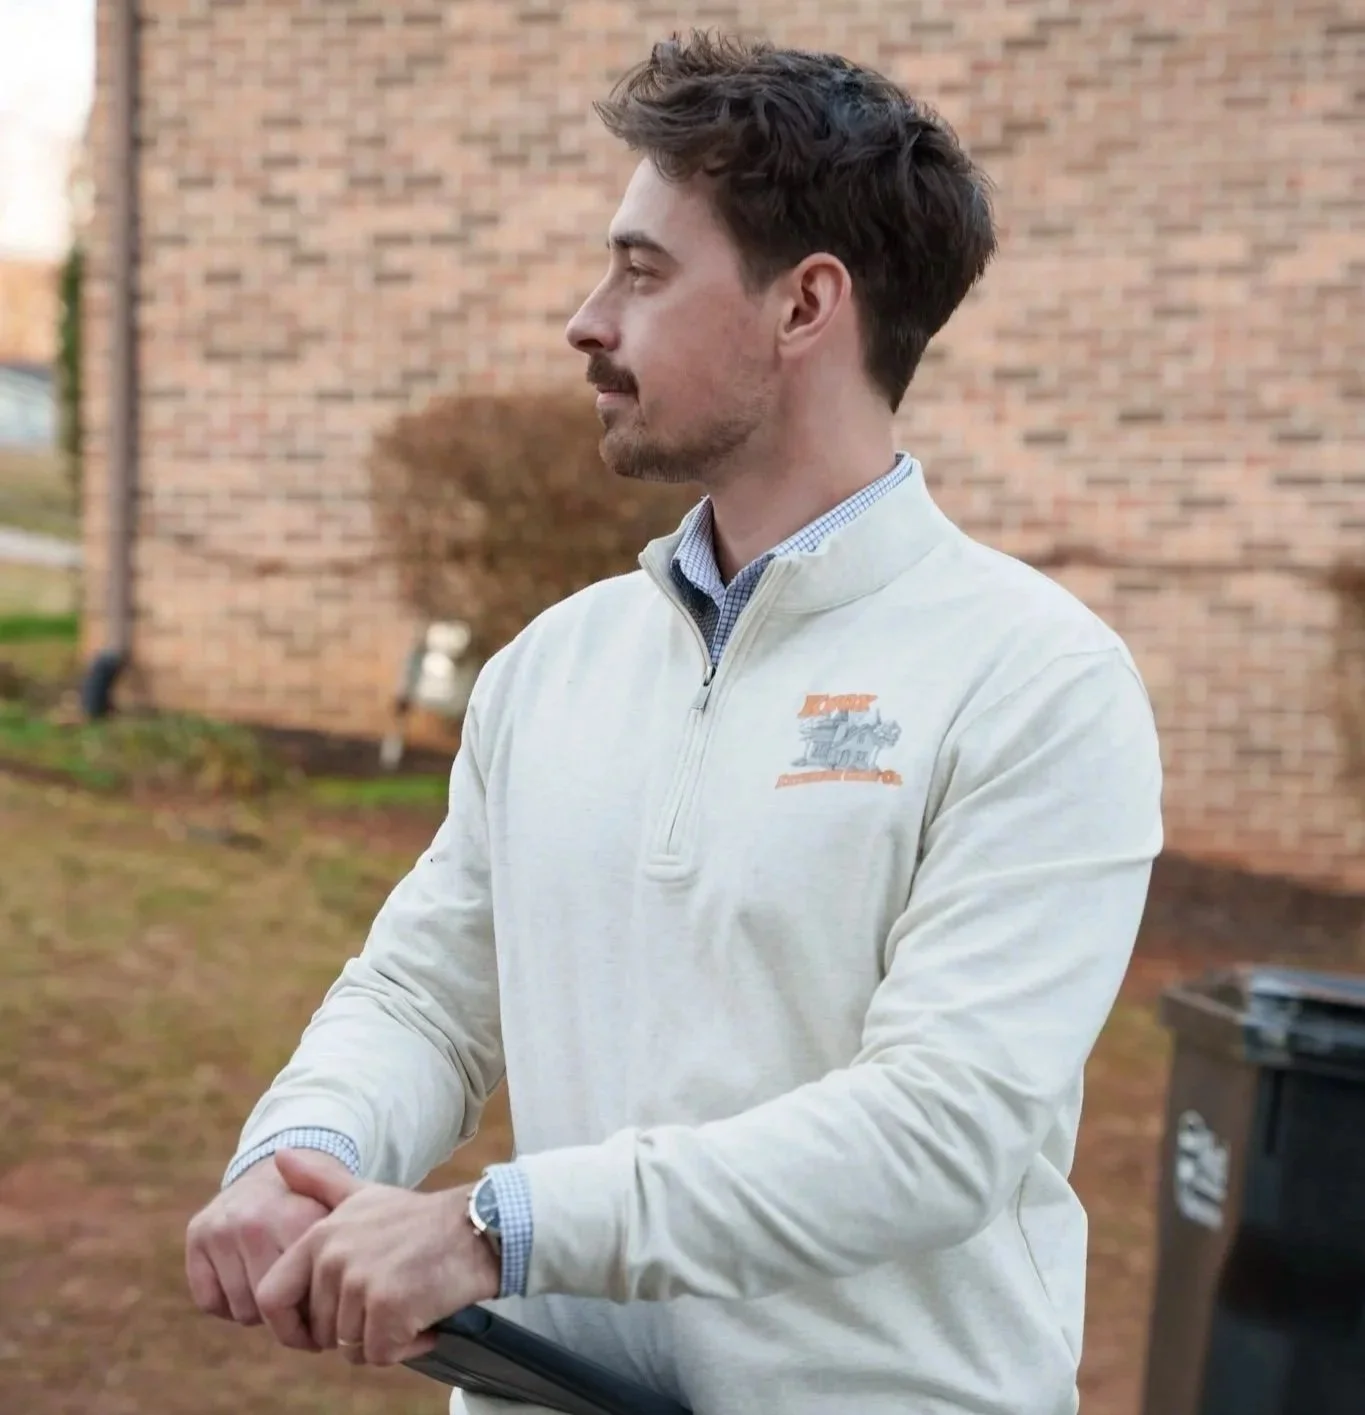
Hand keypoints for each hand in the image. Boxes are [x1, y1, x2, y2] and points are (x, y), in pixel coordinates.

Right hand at [185, 1149, 350, 1349]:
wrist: (274, 1169)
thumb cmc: (312, 1210)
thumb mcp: (337, 1223)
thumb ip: (340, 1263)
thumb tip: (322, 1333)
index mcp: (300, 1220)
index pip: (304, 1298)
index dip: (315, 1315)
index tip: (322, 1318)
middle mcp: (258, 1223)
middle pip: (271, 1308)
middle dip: (287, 1314)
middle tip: (297, 1304)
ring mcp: (224, 1228)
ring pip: (242, 1311)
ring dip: (258, 1310)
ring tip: (273, 1287)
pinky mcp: (197, 1233)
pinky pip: (209, 1302)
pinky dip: (226, 1303)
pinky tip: (243, 1280)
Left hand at [256, 1149, 500, 1366]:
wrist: (477, 1228)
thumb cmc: (419, 1219)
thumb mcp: (364, 1195)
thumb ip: (319, 1181)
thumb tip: (280, 1155)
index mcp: (320, 1235)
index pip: (271, 1298)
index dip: (292, 1325)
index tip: (322, 1328)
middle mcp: (334, 1257)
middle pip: (321, 1331)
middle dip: (355, 1330)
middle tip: (390, 1301)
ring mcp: (360, 1282)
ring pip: (351, 1347)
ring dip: (383, 1339)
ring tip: (410, 1303)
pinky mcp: (389, 1307)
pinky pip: (381, 1355)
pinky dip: (406, 1347)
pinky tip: (425, 1319)